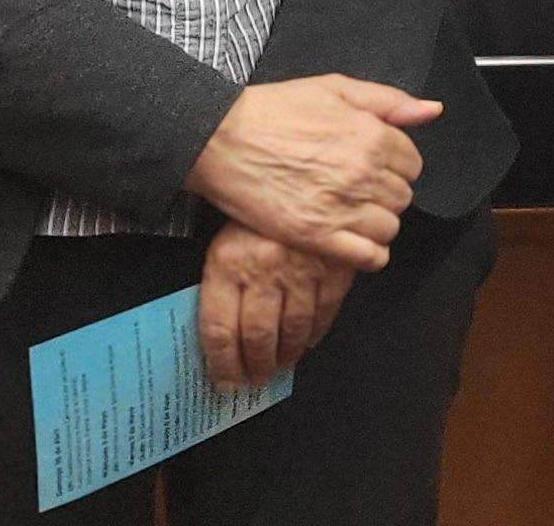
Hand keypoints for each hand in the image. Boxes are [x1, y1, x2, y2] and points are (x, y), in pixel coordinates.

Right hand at [184, 76, 438, 270]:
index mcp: (373, 136)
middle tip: (356, 189)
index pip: (413, 164)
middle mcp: (364, 174)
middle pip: (402, 197)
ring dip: (376, 223)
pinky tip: (353, 242)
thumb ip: (389, 101)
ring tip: (350, 213)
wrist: (219, 139)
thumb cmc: (274, 110)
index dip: (394, 165)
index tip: (373, 166)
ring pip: (389, 228)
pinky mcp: (317, 236)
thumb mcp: (335, 88)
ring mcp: (342, 208)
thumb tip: (431, 111)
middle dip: (384, 193)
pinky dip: (369, 253)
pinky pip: (370, 257)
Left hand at [197, 220, 355, 386]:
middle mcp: (262, 270)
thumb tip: (222, 336)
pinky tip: (307, 341)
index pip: (219, 330)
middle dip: (255, 365)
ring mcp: (301, 269)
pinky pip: (325, 311)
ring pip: (293, 329)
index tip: (225, 381)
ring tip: (279, 364)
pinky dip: (316, 333)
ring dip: (286, 354)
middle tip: (254, 379)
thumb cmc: (256, 212)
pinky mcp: (334, 267)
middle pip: (257, 335)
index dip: (222, 364)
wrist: (297, 172)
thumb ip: (222, 283)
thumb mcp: (225, 240)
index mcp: (227, 263)